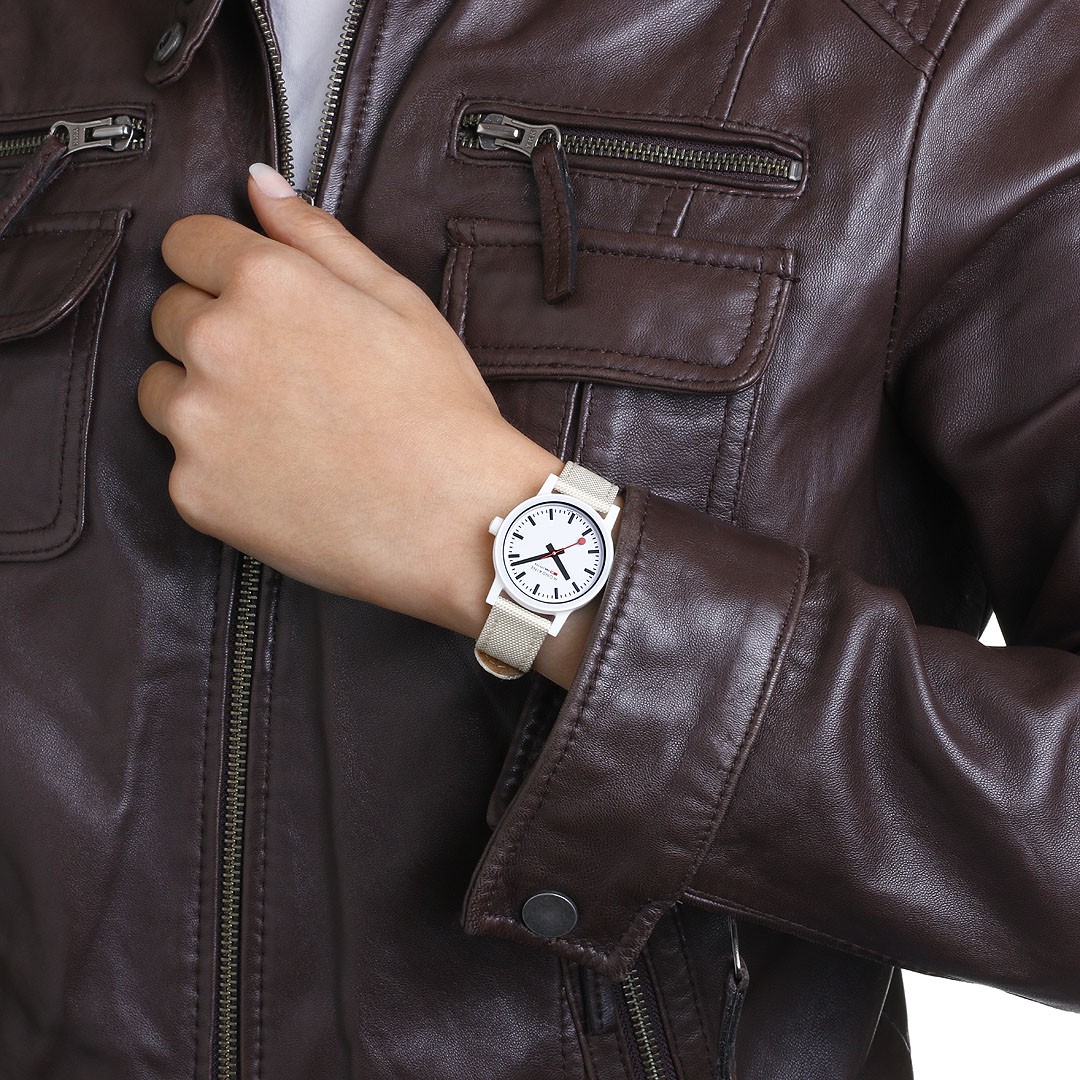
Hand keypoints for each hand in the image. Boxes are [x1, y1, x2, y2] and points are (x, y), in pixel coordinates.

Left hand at [137, 162, 559, 629]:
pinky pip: (183, 461)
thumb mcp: (398, 300)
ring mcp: (197, 423)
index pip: (185, 243)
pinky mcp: (194, 490)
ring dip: (202, 397)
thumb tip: (257, 183)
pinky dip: (219, 465)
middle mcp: (215, 344)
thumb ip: (316, 234)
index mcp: (265, 283)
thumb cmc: (440, 409)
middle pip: (170, 316)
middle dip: (215, 332)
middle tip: (286, 373)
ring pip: (162, 389)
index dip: (219, 266)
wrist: (453, 519)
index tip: (250, 297)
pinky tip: (281, 475)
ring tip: (280, 427)